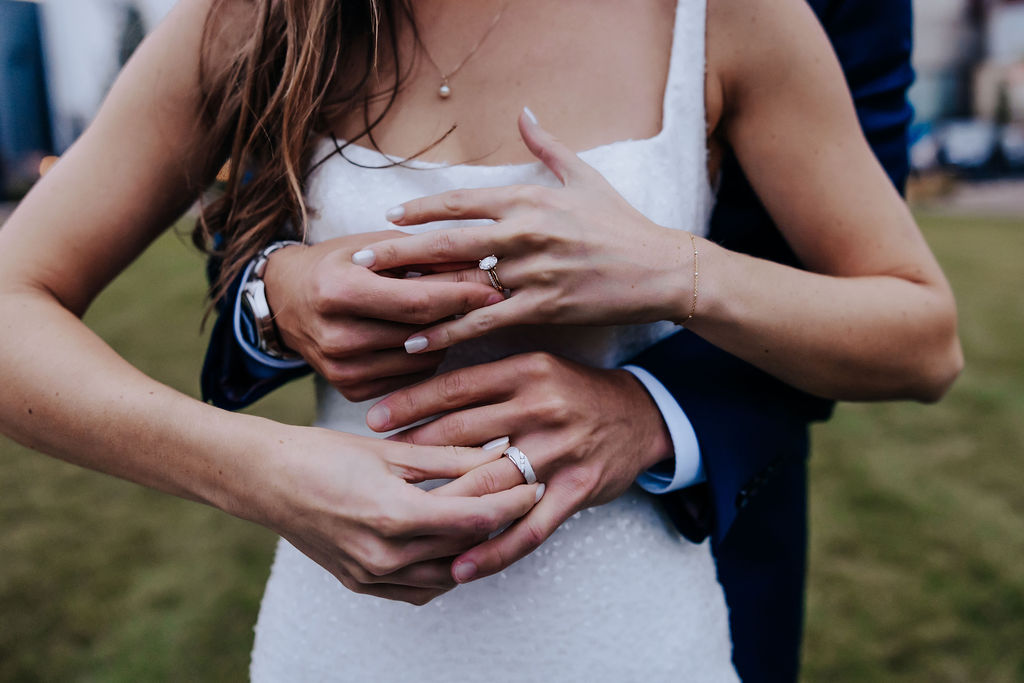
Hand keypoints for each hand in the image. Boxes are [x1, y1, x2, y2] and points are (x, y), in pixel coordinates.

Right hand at [255, 424, 542, 604]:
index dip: (513, 502)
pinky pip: (419, 589)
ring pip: (447, 574)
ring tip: (493, 518)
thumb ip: (449, 457)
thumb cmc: (321, 454)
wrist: (264, 480)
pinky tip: (453, 545)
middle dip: (501, 521)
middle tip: (522, 496)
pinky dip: (444, 569)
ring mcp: (371, 575)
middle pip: (465, 545)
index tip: (535, 485)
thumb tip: (498, 454)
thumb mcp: (391, 450)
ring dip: (475, 549)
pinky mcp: (361, 583)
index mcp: (394, 515)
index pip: (475, 517)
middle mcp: (384, 555)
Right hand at [263, 232, 503, 399]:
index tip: (495, 288)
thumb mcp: (375, 247)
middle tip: (487, 300)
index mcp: (338, 292)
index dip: (461, 295)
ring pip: (420, 360)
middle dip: (458, 314)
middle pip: (421, 332)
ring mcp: (341, 369)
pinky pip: (408, 378)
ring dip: (444, 338)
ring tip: (449, 315)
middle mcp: (336, 336)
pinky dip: (424, 358)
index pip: (417, 301)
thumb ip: (425, 256)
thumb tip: (481, 263)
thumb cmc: (337, 264)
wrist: (286, 300)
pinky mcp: (350, 390)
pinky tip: (423, 337)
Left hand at [351, 110, 695, 353]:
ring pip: (461, 282)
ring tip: (377, 302)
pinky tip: (418, 341)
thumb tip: (525, 112)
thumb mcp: (584, 176)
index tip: (389, 217)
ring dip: (417, 293)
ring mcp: (531, 271)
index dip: (421, 211)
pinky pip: (485, 320)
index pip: (461, 202)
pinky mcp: (542, 307)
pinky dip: (448, 330)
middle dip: (399, 251)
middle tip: (361, 260)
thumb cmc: (620, 223)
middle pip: (446, 241)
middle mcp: (523, 231)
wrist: (659, 267)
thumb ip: (547, 145)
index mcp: (528, 198)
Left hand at [365, 352, 671, 583]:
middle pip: (465, 434)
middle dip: (415, 453)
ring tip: (403, 522)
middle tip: (375, 472)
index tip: (373, 418)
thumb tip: (422, 390)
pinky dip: (494, 550)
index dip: (411, 403)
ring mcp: (561, 450)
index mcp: (525, 371)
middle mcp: (542, 406)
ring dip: (445, 504)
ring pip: (492, 482)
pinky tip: (461, 566)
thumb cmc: (573, 392)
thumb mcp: (534, 369)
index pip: (456, 387)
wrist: (640, 414)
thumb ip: (487, 381)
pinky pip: (530, 527)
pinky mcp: (578, 488)